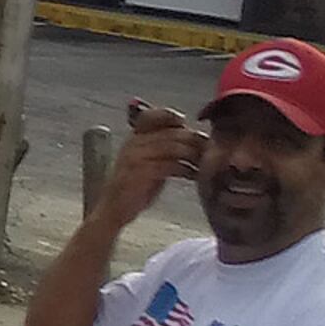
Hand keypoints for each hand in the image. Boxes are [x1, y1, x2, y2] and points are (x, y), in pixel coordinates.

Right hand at [106, 104, 200, 218]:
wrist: (114, 209)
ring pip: (173, 147)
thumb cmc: (134, 188)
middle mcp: (133, 143)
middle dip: (194, 139)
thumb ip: (163, 148)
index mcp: (133, 138)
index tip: (186, 122)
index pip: (151, 117)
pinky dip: (187, 170)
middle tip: (210, 147)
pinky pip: (171, 165)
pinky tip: (194, 175)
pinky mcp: (142, 172)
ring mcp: (136, 157)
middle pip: (171, 133)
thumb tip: (192, 139)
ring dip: (194, 154)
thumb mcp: (146, 162)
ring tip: (206, 163)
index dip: (170, 116)